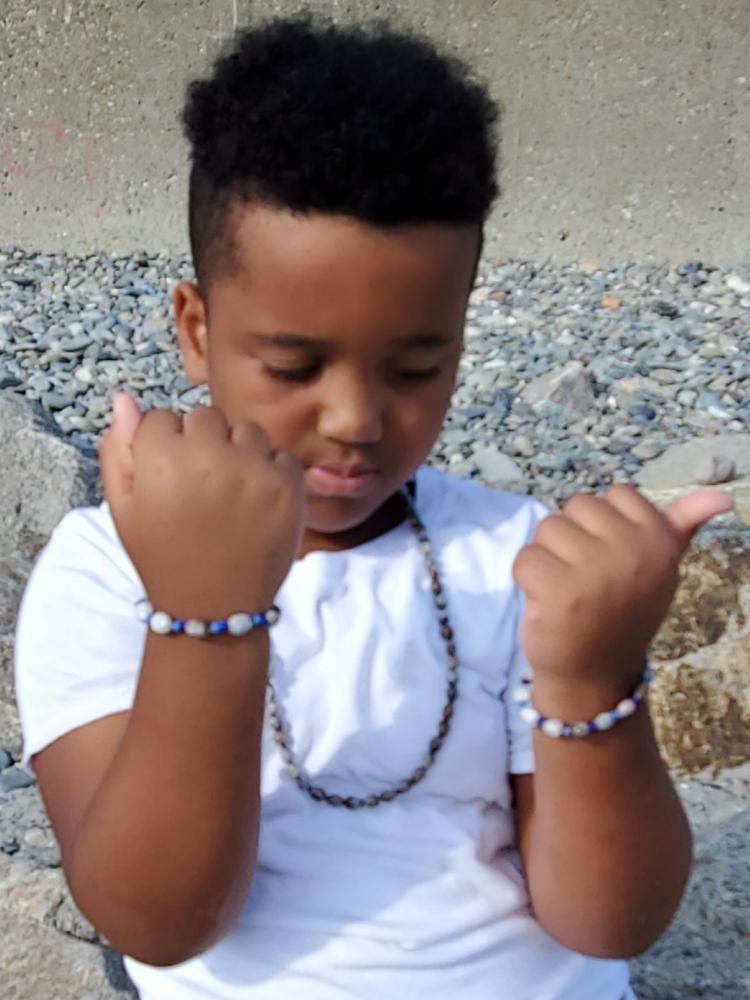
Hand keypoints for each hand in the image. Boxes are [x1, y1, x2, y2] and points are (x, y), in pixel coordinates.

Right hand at [100, 395, 305, 615]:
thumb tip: (125, 398)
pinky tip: (256, 502)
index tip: (168, 479)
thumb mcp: (124, 508)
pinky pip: (280, 454)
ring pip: (246, 430)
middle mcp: (210, 456)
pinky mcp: (289, 484)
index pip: (162, 418)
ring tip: (231, 493)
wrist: (214, 606)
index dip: (163, 448)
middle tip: (202, 486)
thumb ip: (119, 450)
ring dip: (239, 451)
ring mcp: (254, 468)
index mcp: (161, 459)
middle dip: (202, 442)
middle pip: (205, 416)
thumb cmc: (163, 555)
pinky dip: (271, 471)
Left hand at [513, 485, 733, 697]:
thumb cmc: (622, 613)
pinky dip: (526, 579)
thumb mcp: (660, 568)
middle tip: (585, 578)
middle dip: (572, 538)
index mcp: (659, 540)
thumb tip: (723, 497)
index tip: (612, 559)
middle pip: (576, 507)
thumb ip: (682, 526)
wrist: (594, 675)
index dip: (604, 524)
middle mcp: (632, 551)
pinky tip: (546, 602)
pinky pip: (525, 557)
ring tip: (566, 589)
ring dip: (547, 557)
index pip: (618, 494)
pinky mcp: (557, 589)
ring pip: (547, 528)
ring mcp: (595, 570)